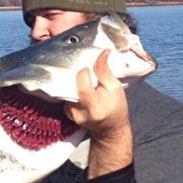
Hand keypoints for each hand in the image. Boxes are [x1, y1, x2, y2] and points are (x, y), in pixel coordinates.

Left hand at [64, 49, 132, 178]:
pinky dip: (72, 90)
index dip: (83, 74)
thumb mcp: (116, 89)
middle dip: (77, 76)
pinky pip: (66, 96)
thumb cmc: (117, 108)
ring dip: (74, 83)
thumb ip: (105, 72)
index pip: (82, 87)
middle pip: (72, 87)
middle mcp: (80, 113)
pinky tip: (79, 88)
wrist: (110, 129)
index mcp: (95, 107)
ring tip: (84, 80)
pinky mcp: (67, 113)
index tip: (88, 68)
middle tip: (85, 71)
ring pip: (67, 91)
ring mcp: (71, 114)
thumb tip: (102, 53)